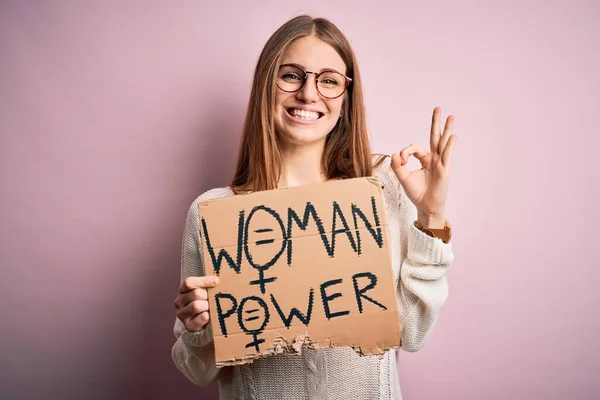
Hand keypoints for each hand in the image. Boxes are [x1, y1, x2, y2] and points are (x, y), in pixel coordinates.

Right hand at [174, 276, 218, 332]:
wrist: (204, 321)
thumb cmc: (205, 301)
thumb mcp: (204, 290)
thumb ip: (208, 284)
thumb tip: (217, 279)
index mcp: (182, 290)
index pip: (189, 283)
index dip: (203, 281)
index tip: (216, 281)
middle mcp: (179, 302)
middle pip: (195, 294)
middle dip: (208, 296)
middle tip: (214, 298)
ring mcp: (182, 314)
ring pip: (196, 305)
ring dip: (208, 306)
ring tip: (212, 307)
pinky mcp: (188, 325)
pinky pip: (202, 317)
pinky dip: (209, 316)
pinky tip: (210, 315)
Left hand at [391, 107, 456, 227]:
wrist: (425, 207)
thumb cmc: (417, 193)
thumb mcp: (403, 178)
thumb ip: (397, 166)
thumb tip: (394, 153)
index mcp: (425, 160)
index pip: (415, 148)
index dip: (406, 152)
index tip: (401, 160)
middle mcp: (434, 159)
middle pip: (435, 138)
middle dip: (436, 123)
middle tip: (437, 108)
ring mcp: (441, 164)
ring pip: (443, 143)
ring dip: (447, 130)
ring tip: (451, 116)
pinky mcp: (444, 171)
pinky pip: (446, 156)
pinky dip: (449, 146)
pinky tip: (452, 136)